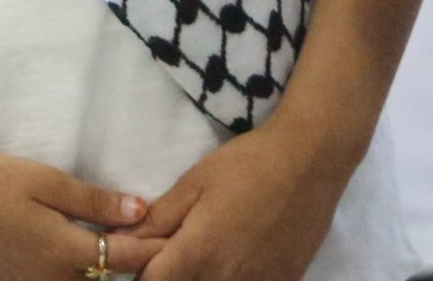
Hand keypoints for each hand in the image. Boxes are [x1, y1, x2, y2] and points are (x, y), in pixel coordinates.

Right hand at [0, 137, 164, 280]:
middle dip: (131, 271)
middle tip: (147, 248)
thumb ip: (93, 201)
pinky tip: (70, 265)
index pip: (127, 258)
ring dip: (99, 278)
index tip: (174, 239)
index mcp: (64, 252)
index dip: (155, 249)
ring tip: (110, 257)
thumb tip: (141, 210)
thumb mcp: (44, 180)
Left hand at [126, 114, 358, 280]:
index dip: (140, 274)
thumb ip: (159, 218)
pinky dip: (233, 280)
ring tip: (204, 256)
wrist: (309, 162)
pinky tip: (235, 260)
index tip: (142, 260)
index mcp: (197, 255)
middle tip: (174, 253)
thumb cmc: (246, 165)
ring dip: (201, 279)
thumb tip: (123, 238)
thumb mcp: (194, 184)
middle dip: (171, 277)